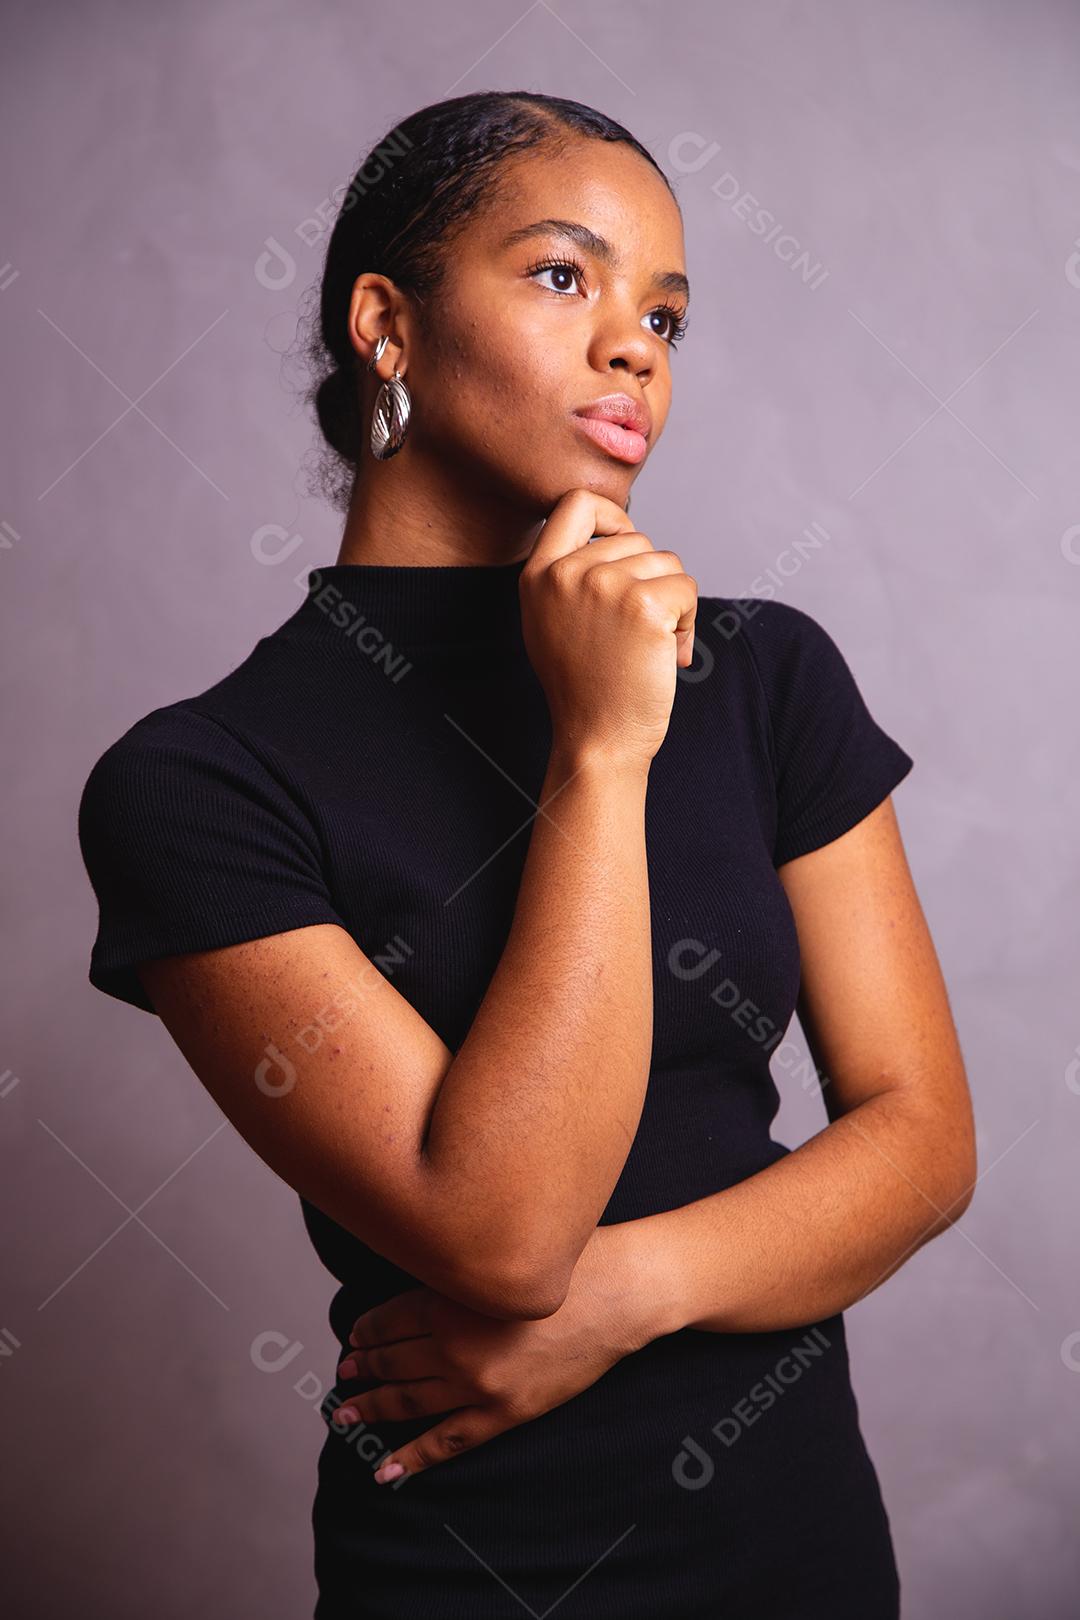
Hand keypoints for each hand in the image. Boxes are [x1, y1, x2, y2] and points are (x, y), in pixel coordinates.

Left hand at [332, 1225, 658, 1484]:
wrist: (616, 1296)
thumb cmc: (565, 1266)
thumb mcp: (497, 1261)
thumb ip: (457, 1278)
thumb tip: (418, 1295)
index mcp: (450, 1300)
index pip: (388, 1319)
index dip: (366, 1331)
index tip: (354, 1339)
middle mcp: (455, 1345)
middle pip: (393, 1360)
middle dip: (364, 1369)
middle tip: (344, 1375)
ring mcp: (477, 1384)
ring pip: (409, 1401)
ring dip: (374, 1407)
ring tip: (348, 1413)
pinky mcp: (503, 1413)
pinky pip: (446, 1442)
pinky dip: (412, 1458)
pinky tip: (383, 1469)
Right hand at [520, 489, 697, 770]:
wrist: (599, 740)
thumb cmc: (586, 688)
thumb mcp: (553, 622)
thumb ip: (571, 576)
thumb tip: (623, 535)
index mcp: (538, 575)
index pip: (576, 503)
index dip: (611, 515)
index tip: (625, 542)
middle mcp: (566, 573)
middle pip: (637, 538)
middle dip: (651, 579)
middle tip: (641, 631)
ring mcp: (603, 585)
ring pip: (667, 563)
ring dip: (673, 603)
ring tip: (651, 647)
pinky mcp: (643, 604)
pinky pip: (687, 589)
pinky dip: (690, 622)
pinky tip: (671, 655)